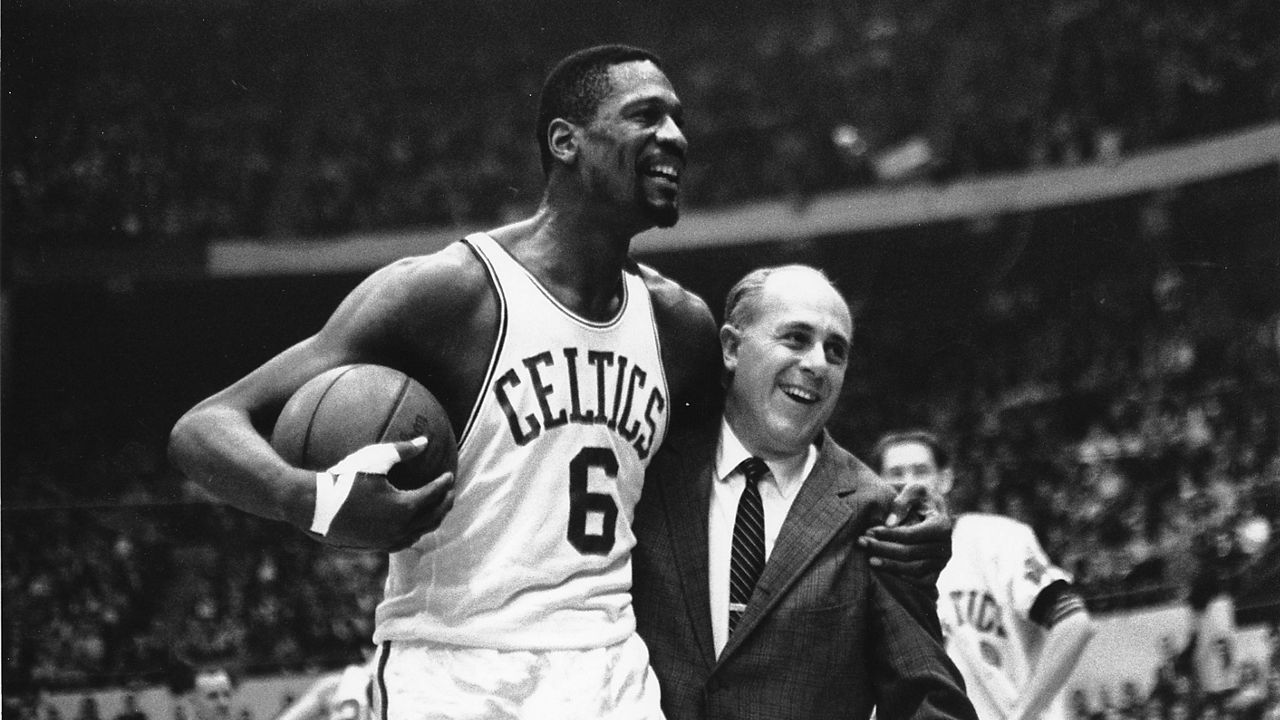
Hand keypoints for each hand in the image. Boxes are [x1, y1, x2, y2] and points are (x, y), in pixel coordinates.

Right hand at [307, 437, 455, 551]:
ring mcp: (387, 541)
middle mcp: (400, 528)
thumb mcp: (376, 458)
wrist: (313, 506)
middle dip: (445, 504)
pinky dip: (414, 532)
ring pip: (419, 533)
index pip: (433, 496)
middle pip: (433, 517)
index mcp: (404, 507)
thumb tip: (426, 441)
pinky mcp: (374, 547)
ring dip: (431, 520)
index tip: (449, 475)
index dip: (444, 484)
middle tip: (450, 492)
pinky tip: (410, 525)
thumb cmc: (344, 478)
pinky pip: (402, 542)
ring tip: (435, 509)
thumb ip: (403, 450)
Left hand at [859, 481, 952, 585]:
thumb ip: (902, 503)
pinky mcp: (936, 573)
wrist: (933, 510)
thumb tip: (890, 523)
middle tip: (862, 543)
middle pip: (909, 554)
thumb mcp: (914, 490)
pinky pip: (920, 582)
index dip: (888, 535)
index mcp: (942, 525)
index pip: (910, 535)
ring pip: (913, 570)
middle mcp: (945, 547)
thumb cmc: (921, 498)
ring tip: (869, 559)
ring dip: (889, 566)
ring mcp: (941, 562)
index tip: (869, 531)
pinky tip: (885, 573)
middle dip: (883, 549)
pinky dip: (903, 580)